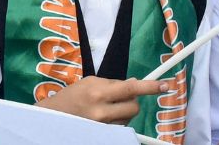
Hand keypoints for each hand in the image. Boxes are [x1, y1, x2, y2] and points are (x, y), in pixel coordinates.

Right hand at [35, 76, 173, 124]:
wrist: (53, 117)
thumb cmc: (71, 96)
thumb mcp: (89, 83)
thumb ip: (112, 83)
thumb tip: (134, 84)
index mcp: (98, 91)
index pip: (130, 88)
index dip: (149, 87)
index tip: (164, 85)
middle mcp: (101, 110)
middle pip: (134, 107)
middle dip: (132, 101)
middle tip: (121, 98)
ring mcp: (102, 126)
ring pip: (127, 119)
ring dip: (122, 113)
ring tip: (106, 109)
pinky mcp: (103, 135)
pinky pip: (119, 128)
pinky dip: (117, 122)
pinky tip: (104, 118)